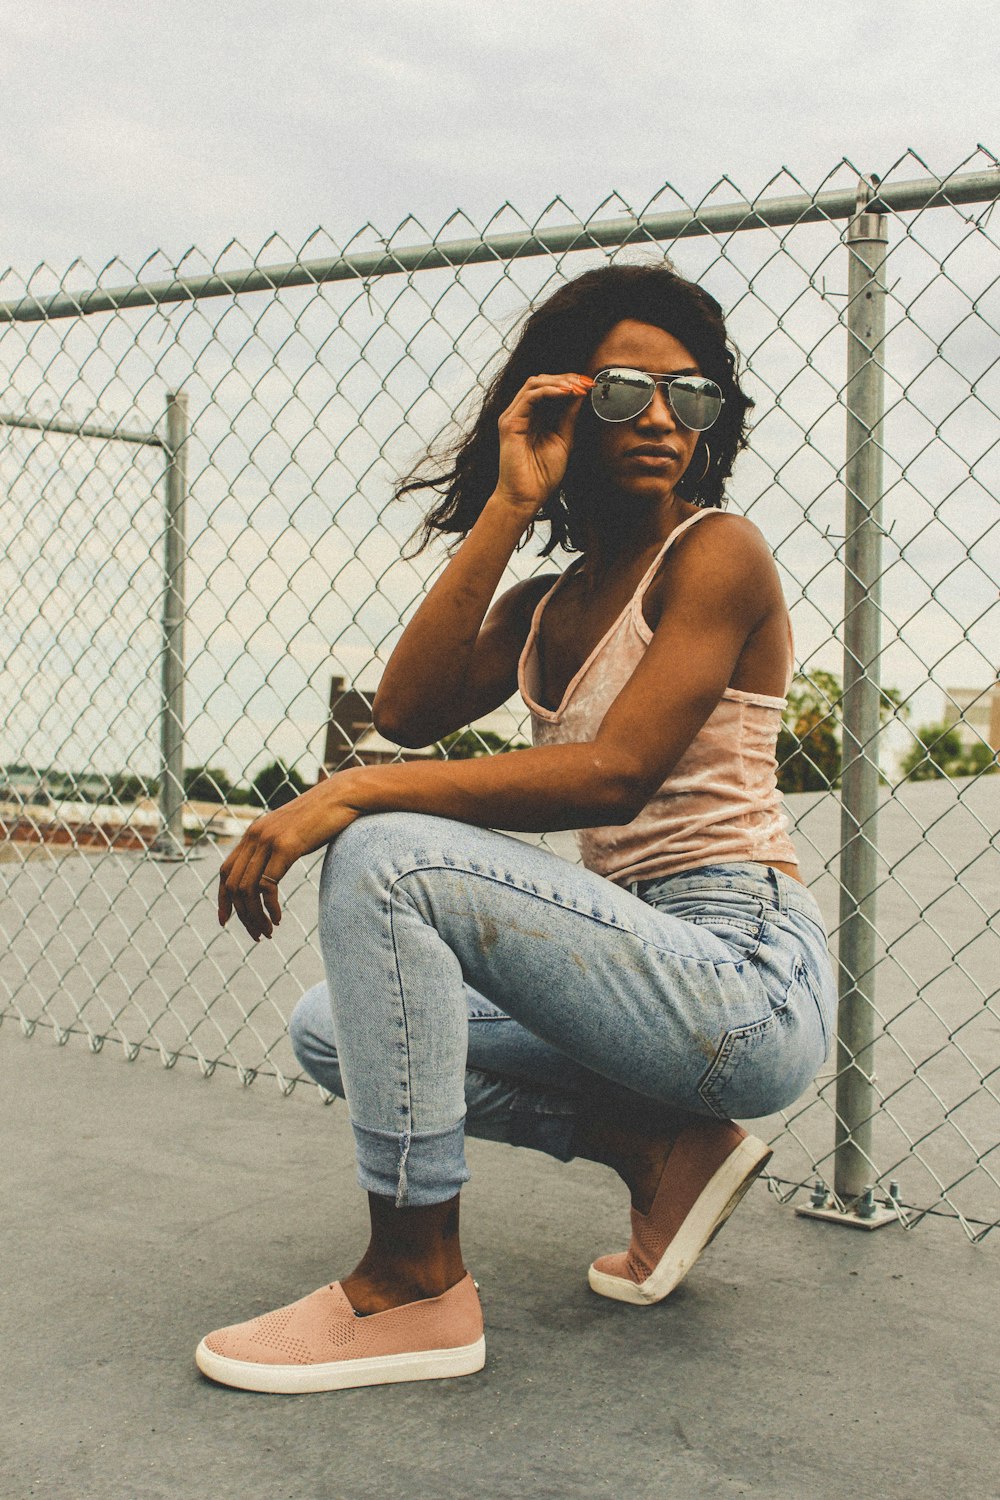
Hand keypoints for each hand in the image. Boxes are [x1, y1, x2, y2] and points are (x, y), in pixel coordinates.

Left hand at [217, 778, 358, 941]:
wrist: (343, 795)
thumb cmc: (324, 816)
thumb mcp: (294, 832)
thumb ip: (279, 846)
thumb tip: (274, 865)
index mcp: (254, 833)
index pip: (225, 871)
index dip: (222, 899)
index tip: (226, 921)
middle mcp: (255, 836)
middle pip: (233, 885)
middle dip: (240, 915)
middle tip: (256, 935)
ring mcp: (268, 840)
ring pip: (247, 889)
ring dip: (254, 917)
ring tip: (267, 932)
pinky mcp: (285, 847)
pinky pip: (267, 886)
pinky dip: (269, 908)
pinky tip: (278, 918)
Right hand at [494, 373, 592, 513]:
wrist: (526, 497)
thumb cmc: (541, 475)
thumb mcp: (563, 439)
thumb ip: (569, 416)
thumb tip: (580, 394)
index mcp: (533, 417)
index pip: (549, 389)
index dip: (570, 383)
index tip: (590, 385)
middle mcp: (521, 413)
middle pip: (541, 381)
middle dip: (566, 378)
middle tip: (586, 383)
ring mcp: (513, 416)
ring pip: (534, 383)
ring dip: (559, 382)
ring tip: (578, 387)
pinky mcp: (509, 423)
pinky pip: (530, 397)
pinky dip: (549, 391)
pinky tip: (565, 393)